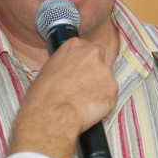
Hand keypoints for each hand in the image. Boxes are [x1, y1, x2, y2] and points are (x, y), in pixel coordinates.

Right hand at [8, 37, 117, 157]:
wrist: (52, 112)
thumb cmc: (44, 93)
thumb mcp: (50, 67)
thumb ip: (67, 63)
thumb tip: (72, 70)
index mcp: (76, 45)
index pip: (87, 50)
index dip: (84, 64)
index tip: (79, 74)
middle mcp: (93, 53)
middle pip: (100, 62)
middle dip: (94, 75)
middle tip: (82, 89)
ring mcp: (106, 71)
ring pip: (106, 81)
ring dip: (98, 90)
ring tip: (83, 102)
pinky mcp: (113, 89)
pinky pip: (110, 97)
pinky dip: (102, 104)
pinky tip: (89, 109)